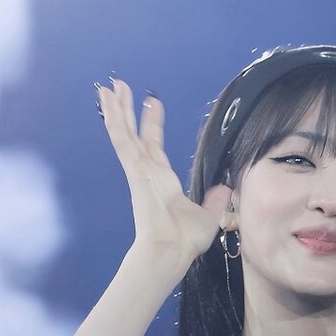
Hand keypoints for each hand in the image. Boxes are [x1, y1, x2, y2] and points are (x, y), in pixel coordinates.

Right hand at [98, 80, 229, 274]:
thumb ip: (215, 201)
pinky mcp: (134, 169)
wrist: (172, 249)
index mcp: (162, 180)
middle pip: (134, 133)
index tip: (153, 104)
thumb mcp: (208, 216)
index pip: (154, 145)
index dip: (152, 125)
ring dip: (117, 109)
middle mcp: (147, 171)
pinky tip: (109, 102)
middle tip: (121, 87)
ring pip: (124, 132)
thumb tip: (225, 189)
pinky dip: (115, 120)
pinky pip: (122, 140)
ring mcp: (138, 169)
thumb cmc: (186, 239)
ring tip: (111, 86)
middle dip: (128, 110)